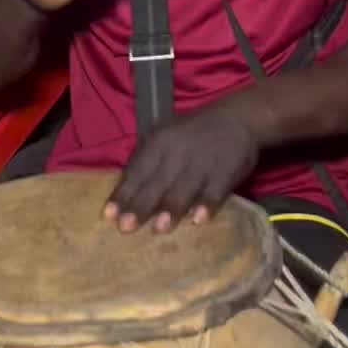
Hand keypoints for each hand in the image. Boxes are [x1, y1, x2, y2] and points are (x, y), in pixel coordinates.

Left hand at [105, 105, 260, 232]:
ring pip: (184, 188)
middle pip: (156, 183)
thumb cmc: (193, 133)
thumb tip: (123, 194)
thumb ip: (146, 162)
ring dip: (171, 208)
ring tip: (159, 229)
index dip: (123, 194)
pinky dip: (207, 204)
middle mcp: (178, 152)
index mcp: (159, 142)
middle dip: (140, 205)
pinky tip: (199, 220)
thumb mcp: (166, 135)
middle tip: (126, 228)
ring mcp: (203, 163)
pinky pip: (214, 191)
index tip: (109, 215)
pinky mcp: (225, 172)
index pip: (136, 172)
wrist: (239, 118)